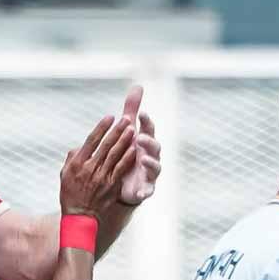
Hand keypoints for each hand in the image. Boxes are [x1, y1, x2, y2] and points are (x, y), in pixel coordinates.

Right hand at [59, 114, 136, 217]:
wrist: (80, 216)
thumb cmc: (71, 194)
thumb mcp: (65, 174)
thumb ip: (73, 158)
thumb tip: (81, 145)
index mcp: (78, 163)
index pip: (91, 141)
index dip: (102, 127)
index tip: (110, 117)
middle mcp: (90, 168)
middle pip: (106, 145)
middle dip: (117, 130)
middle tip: (126, 118)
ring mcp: (102, 177)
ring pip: (116, 155)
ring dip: (124, 140)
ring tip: (132, 129)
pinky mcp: (112, 185)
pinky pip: (122, 168)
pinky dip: (128, 157)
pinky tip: (134, 148)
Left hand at [117, 86, 161, 204]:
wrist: (123, 181)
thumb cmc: (128, 150)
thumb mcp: (127, 130)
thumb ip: (132, 110)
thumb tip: (138, 85)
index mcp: (145, 142)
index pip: (148, 129)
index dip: (147, 122)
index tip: (142, 114)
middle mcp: (151, 155)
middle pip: (154, 147)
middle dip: (148, 142)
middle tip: (139, 137)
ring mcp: (150, 172)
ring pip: (155, 167)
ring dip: (150, 163)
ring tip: (143, 160)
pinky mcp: (146, 188)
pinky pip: (147, 191)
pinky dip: (145, 192)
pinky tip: (141, 194)